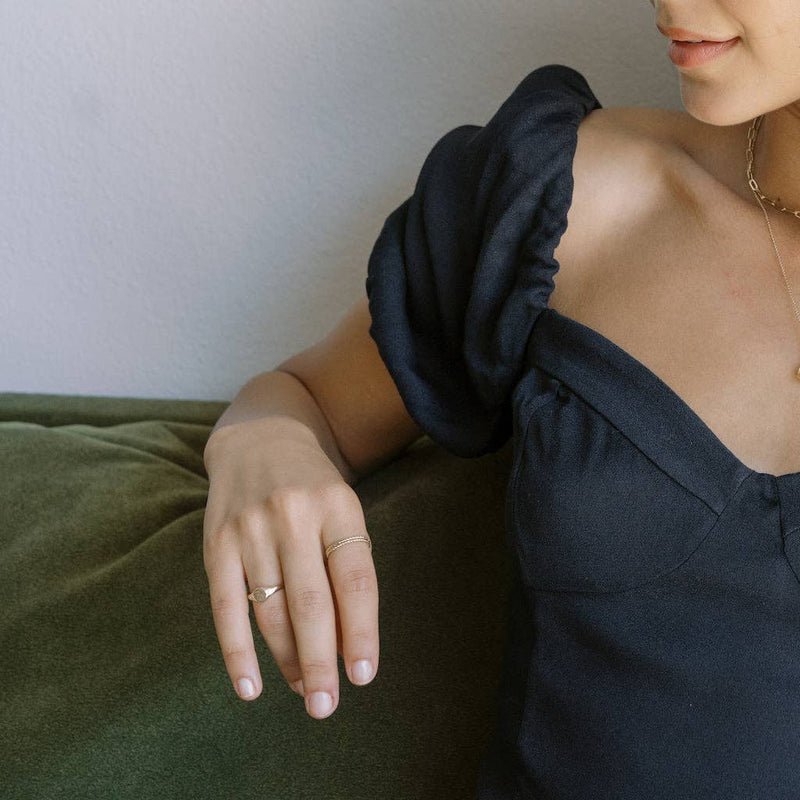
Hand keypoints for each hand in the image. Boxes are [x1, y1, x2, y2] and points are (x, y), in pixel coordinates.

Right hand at [202, 417, 378, 718]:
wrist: (260, 440)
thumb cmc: (313, 491)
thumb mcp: (343, 512)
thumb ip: (346, 569)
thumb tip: (343, 647)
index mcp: (338, 506)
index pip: (355, 580)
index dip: (361, 632)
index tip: (363, 677)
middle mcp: (294, 515)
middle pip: (311, 603)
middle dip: (320, 662)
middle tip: (327, 706)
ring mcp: (251, 528)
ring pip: (271, 611)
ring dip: (287, 660)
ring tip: (305, 690)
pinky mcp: (216, 543)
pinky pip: (226, 608)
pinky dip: (236, 653)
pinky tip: (250, 687)